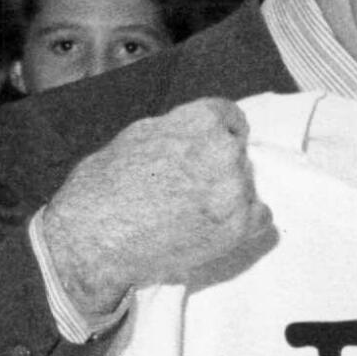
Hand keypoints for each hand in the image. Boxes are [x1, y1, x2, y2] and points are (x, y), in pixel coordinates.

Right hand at [42, 98, 272, 318]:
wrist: (95, 237)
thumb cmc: (106, 186)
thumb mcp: (139, 135)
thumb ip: (179, 130)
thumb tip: (197, 132)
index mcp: (201, 121)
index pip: (231, 117)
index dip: (219, 134)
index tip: (210, 148)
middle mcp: (224, 151)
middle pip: (237, 154)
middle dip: (218, 167)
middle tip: (189, 187)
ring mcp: (235, 191)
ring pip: (247, 186)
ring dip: (228, 196)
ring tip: (193, 212)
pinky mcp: (238, 229)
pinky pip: (261, 218)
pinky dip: (243, 222)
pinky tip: (214, 227)